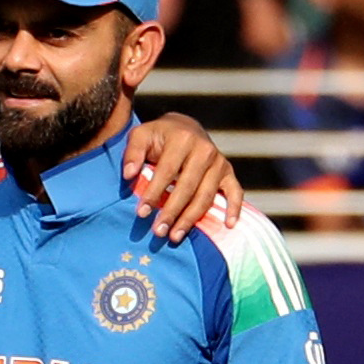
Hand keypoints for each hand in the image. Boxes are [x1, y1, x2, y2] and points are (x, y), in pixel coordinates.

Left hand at [123, 114, 243, 242]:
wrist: (184, 128)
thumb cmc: (159, 136)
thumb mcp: (141, 135)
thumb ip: (133, 152)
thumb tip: (128, 175)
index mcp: (182, 139)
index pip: (166, 172)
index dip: (153, 193)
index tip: (141, 213)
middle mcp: (205, 150)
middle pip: (187, 187)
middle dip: (172, 212)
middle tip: (158, 232)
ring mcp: (219, 162)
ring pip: (206, 196)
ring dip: (191, 218)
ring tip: (175, 236)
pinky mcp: (228, 172)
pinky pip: (235, 192)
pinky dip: (234, 208)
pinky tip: (228, 225)